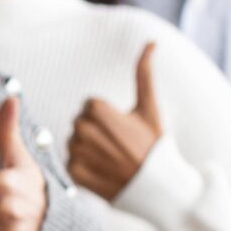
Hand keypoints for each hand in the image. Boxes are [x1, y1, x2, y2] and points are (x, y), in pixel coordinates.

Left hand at [66, 45, 163, 200]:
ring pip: (73, 142)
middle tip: (118, 145)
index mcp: (98, 110)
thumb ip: (144, 73)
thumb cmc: (155, 145)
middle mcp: (84, 130)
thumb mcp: (149, 107)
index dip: (108, 116)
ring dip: (89, 149)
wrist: (159, 188)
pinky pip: (70, 163)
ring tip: (112, 159)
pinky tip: (103, 172)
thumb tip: (150, 42)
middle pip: (80, 123)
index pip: (89, 106)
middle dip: (96, 131)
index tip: (123, 129)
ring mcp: (78, 153)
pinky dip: (84, 168)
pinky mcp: (74, 174)